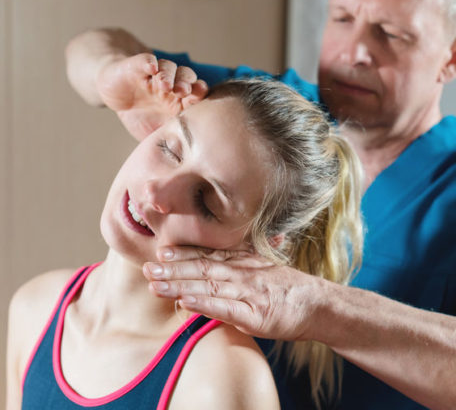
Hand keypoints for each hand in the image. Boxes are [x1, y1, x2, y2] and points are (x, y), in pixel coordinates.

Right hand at [96, 53, 208, 139]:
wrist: (116, 95)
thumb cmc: (140, 118)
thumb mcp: (154, 134)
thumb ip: (167, 144)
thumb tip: (180, 164)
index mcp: (179, 102)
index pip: (195, 96)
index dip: (200, 95)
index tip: (201, 97)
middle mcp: (170, 86)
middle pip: (186, 78)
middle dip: (186, 83)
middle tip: (183, 91)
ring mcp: (154, 75)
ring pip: (168, 68)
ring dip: (168, 75)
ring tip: (164, 84)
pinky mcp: (136, 66)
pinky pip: (145, 60)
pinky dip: (148, 62)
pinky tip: (150, 67)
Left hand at [143, 247, 321, 340]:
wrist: (318, 304)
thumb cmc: (288, 288)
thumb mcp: (264, 267)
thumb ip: (241, 262)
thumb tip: (219, 261)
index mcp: (244, 261)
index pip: (209, 254)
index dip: (184, 252)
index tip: (162, 251)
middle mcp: (243, 272)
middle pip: (203, 268)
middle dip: (173, 268)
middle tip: (148, 267)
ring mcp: (248, 292)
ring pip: (209, 285)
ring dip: (180, 284)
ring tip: (155, 284)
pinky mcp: (255, 314)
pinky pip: (225, 308)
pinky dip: (204, 303)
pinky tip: (185, 301)